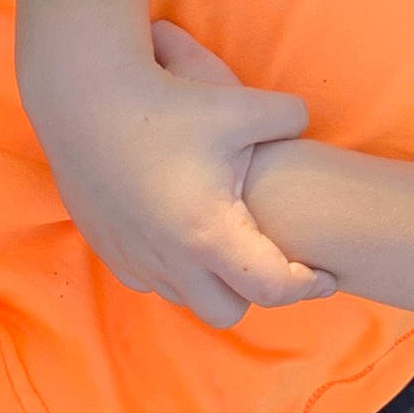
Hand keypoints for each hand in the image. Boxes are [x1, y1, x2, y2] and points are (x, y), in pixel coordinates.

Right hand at [32, 18, 337, 330]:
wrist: (87, 100)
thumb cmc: (168, 105)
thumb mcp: (243, 105)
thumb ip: (290, 119)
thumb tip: (302, 130)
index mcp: (209, 235)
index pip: (271, 288)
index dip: (308, 286)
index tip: (326, 275)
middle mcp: (170, 260)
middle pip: (227, 312)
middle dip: (255, 292)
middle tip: (273, 257)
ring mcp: (134, 259)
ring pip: (186, 298)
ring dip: (213, 281)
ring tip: (230, 242)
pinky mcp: (108, 249)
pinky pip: (152, 280)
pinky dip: (176, 269)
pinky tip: (186, 231)